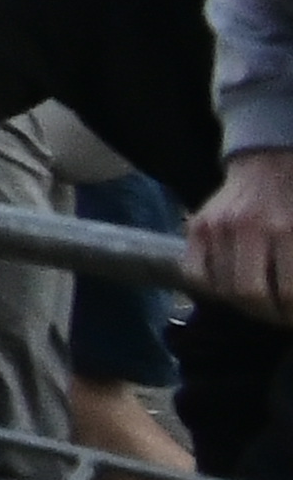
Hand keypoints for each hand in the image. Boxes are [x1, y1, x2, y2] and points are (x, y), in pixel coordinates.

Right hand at [198, 152, 292, 329]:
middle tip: (279, 316)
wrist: (268, 163)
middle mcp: (248, 229)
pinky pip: (196, 274)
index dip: (291, 313)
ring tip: (258, 305)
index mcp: (286, 230)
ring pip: (223, 289)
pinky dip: (213, 289)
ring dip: (243, 305)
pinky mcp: (196, 227)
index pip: (288, 292)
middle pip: (251, 295)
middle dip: (269, 314)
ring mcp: (217, 227)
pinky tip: (230, 288)